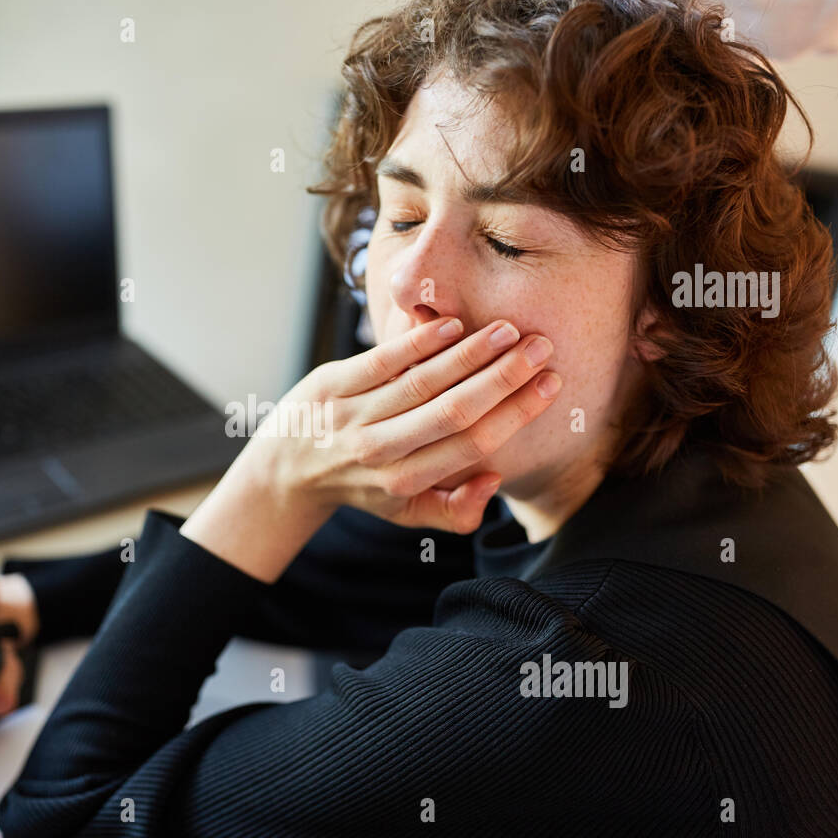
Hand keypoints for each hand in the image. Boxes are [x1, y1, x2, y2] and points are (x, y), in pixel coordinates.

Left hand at [252, 315, 555, 527]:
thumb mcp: (406, 512)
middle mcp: (380, 452)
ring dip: (469, 354)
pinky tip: (452, 325)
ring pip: (421, 382)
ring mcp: (352, 417)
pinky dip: (418, 342)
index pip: (472, 444)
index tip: (551, 384)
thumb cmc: (361, 486)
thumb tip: (494, 480)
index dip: (516, 414)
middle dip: (504, 378)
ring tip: (508, 331)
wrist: (286, 470)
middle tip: (540, 348)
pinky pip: (381, 361)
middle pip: (453, 411)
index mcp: (405, 483)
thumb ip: (454, 510)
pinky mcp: (329, 386)